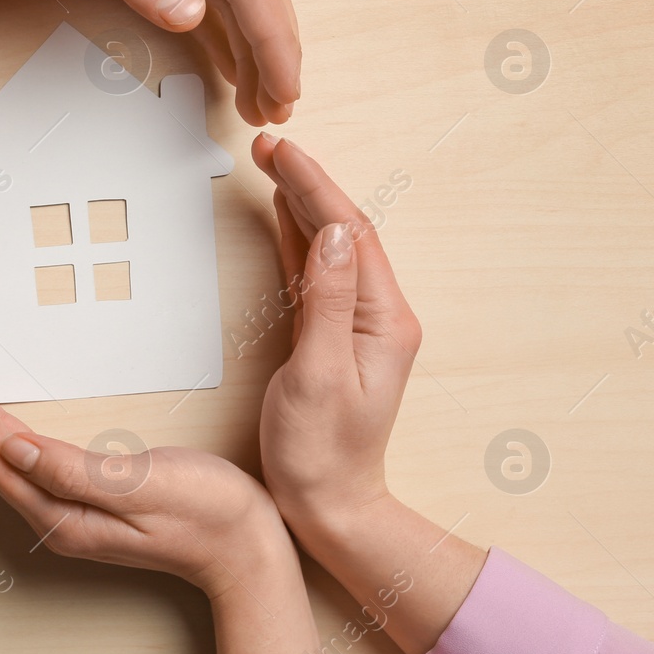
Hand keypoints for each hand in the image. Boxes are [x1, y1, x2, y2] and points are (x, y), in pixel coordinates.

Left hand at [0, 329, 292, 599]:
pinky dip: (3, 426)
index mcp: (62, 516)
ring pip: (2, 457)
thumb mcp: (143, 485)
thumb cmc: (209, 515)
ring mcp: (66, 512)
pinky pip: (25, 461)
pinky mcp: (81, 502)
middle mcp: (55, 519)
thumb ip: (74, 471)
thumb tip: (11, 449)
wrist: (247, 550)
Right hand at [251, 134, 485, 653]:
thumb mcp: (319, 374)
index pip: (351, 233)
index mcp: (384, 320)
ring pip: (331, 247)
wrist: (332, 507)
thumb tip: (334, 231)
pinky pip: (316, 274)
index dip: (314, 186)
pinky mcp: (333, 338)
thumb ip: (327, 300)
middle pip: (345, 231)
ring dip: (303, 204)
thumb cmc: (322, 453)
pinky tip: (282, 218)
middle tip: (269, 147)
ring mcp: (357, 326)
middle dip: (308, 184)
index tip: (281, 152)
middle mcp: (379, 316)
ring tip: (274, 167)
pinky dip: (297, 240)